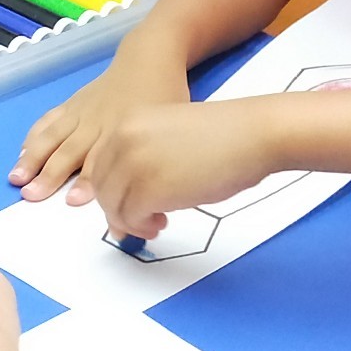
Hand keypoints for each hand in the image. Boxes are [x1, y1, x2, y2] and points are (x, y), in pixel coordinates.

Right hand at [10, 46, 190, 202]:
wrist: (149, 58)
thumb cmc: (164, 96)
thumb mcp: (169, 126)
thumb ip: (155, 158)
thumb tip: (152, 196)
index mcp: (123, 130)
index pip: (102, 161)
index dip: (87, 181)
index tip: (73, 200)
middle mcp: (98, 123)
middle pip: (70, 152)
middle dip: (50, 174)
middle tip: (32, 195)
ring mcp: (81, 112)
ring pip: (53, 136)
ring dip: (33, 158)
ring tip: (16, 177)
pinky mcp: (73, 103)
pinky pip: (50, 120)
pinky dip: (34, 136)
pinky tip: (22, 152)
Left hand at [86, 98, 282, 240]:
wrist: (252, 135)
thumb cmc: (222, 138)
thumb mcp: (167, 138)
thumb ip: (140, 161)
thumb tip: (122, 203)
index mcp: (127, 123)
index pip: (98, 166)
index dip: (109, 191)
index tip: (124, 206)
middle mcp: (123, 140)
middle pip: (102, 187)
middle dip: (117, 210)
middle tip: (140, 222)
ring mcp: (133, 164)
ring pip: (113, 206)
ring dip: (131, 222)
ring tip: (156, 223)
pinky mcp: (148, 189)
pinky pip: (131, 218)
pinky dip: (143, 227)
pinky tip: (162, 223)